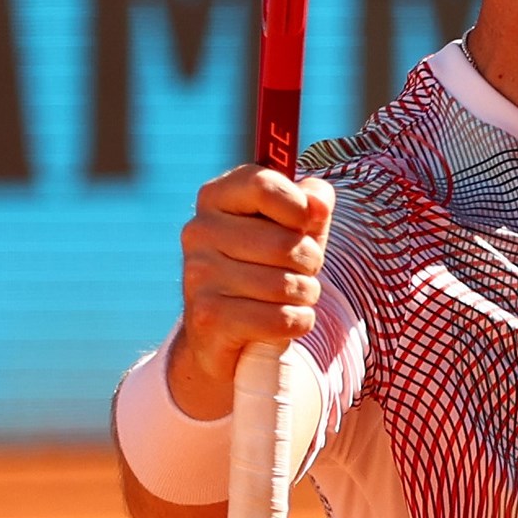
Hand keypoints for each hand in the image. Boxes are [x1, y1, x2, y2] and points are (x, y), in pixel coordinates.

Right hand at [167, 166, 334, 419]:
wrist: (227, 332)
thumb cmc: (269, 266)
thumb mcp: (296, 227)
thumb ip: (312, 203)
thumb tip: (319, 204)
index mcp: (216, 197)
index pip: (263, 184)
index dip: (300, 206)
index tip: (306, 223)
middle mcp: (199, 232)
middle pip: (286, 243)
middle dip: (310, 262)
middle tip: (298, 270)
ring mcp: (198, 275)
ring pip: (286, 285)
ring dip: (304, 295)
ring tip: (287, 297)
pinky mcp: (206, 318)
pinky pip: (281, 319)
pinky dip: (297, 322)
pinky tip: (280, 322)